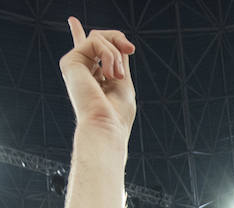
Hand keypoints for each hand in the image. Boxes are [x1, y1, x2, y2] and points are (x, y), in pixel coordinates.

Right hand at [60, 18, 135, 139]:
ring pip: (99, 37)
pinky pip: (95, 41)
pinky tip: (109, 74)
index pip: (87, 52)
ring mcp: (75, 65)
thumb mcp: (124, 82)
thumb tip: (119, 42)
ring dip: (115, 54)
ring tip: (117, 76)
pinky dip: (108, 55)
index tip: (72, 21)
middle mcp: (82, 69)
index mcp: (94, 77)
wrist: (105, 126)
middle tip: (129, 49)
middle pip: (100, 38)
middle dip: (118, 40)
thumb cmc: (117, 114)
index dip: (79, 35)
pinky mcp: (70, 61)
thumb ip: (118, 59)